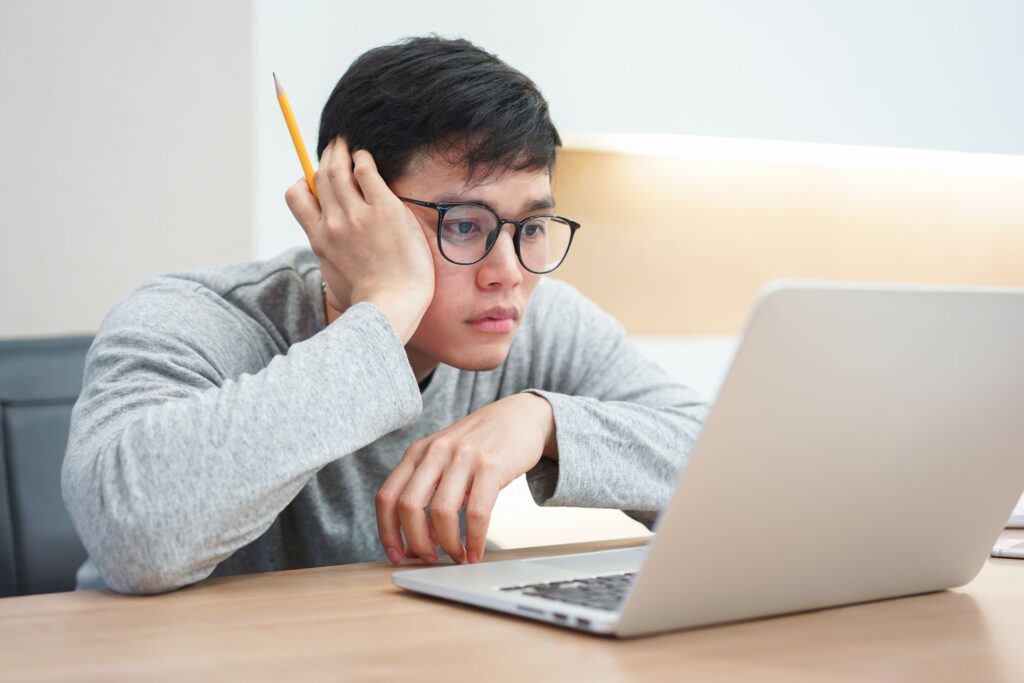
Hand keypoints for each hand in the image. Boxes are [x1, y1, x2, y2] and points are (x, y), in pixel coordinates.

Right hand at [284, 138, 434, 342]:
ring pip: (339, 169)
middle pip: (320, 176)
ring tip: (347, 143)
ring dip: (342, 150)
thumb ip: (329, 263)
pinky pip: (367, 172)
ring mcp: (358, 215)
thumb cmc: (367, 302)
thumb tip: (328, 261)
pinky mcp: (384, 210)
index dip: (304, 181)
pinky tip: (367, 159)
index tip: (314, 177)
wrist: (391, 307)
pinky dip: (363, 159)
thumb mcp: (334, 282)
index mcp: (318, 240)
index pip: (297, 197)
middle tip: (335, 146)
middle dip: (326, 157)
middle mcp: (332, 223)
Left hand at [375, 394, 557, 564]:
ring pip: (440, 512)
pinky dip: (475, 540)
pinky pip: (477, 513)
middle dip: (416, 542)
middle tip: (430, 559)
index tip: (396, 554)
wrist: (520, 416)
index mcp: (417, 453)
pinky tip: (476, 551)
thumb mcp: (446, 461)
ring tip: (457, 556)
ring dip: (447, 544)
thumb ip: (430, 494)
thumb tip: (420, 541)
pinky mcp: (490, 465)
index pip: (387, 496)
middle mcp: (434, 452)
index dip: (387, 531)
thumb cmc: (480, 444)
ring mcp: (462, 457)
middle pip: (408, 506)